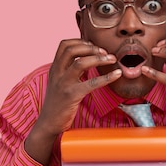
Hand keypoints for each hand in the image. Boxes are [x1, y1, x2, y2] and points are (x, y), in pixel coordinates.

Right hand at [25, 39, 120, 164]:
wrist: (48, 124)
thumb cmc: (57, 104)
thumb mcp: (59, 83)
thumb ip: (69, 71)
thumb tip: (86, 61)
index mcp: (55, 68)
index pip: (64, 45)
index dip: (80, 41)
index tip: (93, 45)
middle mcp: (57, 73)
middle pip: (72, 49)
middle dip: (91, 47)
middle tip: (104, 52)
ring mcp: (63, 84)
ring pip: (80, 62)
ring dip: (98, 58)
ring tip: (112, 59)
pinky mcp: (72, 95)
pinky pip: (91, 83)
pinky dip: (107, 77)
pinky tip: (117, 75)